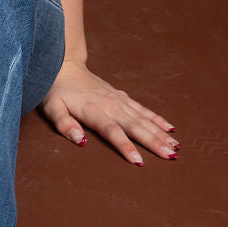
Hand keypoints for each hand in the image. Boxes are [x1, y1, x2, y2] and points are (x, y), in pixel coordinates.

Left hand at [39, 62, 177, 164]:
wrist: (64, 65)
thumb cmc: (55, 90)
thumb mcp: (52, 108)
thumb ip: (65, 125)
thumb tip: (80, 141)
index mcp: (94, 111)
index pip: (113, 132)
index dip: (126, 147)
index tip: (139, 161)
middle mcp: (111, 106)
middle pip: (135, 127)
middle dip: (154, 142)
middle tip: (171, 156)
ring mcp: (118, 100)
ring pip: (143, 119)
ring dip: (160, 133)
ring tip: (175, 146)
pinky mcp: (122, 97)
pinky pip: (142, 109)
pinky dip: (157, 118)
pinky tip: (170, 128)